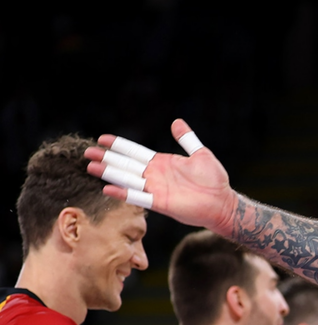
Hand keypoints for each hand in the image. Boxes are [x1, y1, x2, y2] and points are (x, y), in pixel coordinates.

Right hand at [84, 120, 239, 234]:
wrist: (223, 202)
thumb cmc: (214, 179)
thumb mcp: (200, 154)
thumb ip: (187, 139)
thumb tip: (177, 122)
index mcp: (161, 162)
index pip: (135, 152)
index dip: (119, 145)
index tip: (101, 139)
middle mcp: (154, 175)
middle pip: (125, 164)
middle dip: (107, 158)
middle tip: (87, 153)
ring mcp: (155, 189)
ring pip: (127, 179)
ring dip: (109, 174)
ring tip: (91, 167)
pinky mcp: (160, 203)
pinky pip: (138, 197)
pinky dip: (123, 193)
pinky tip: (108, 189)